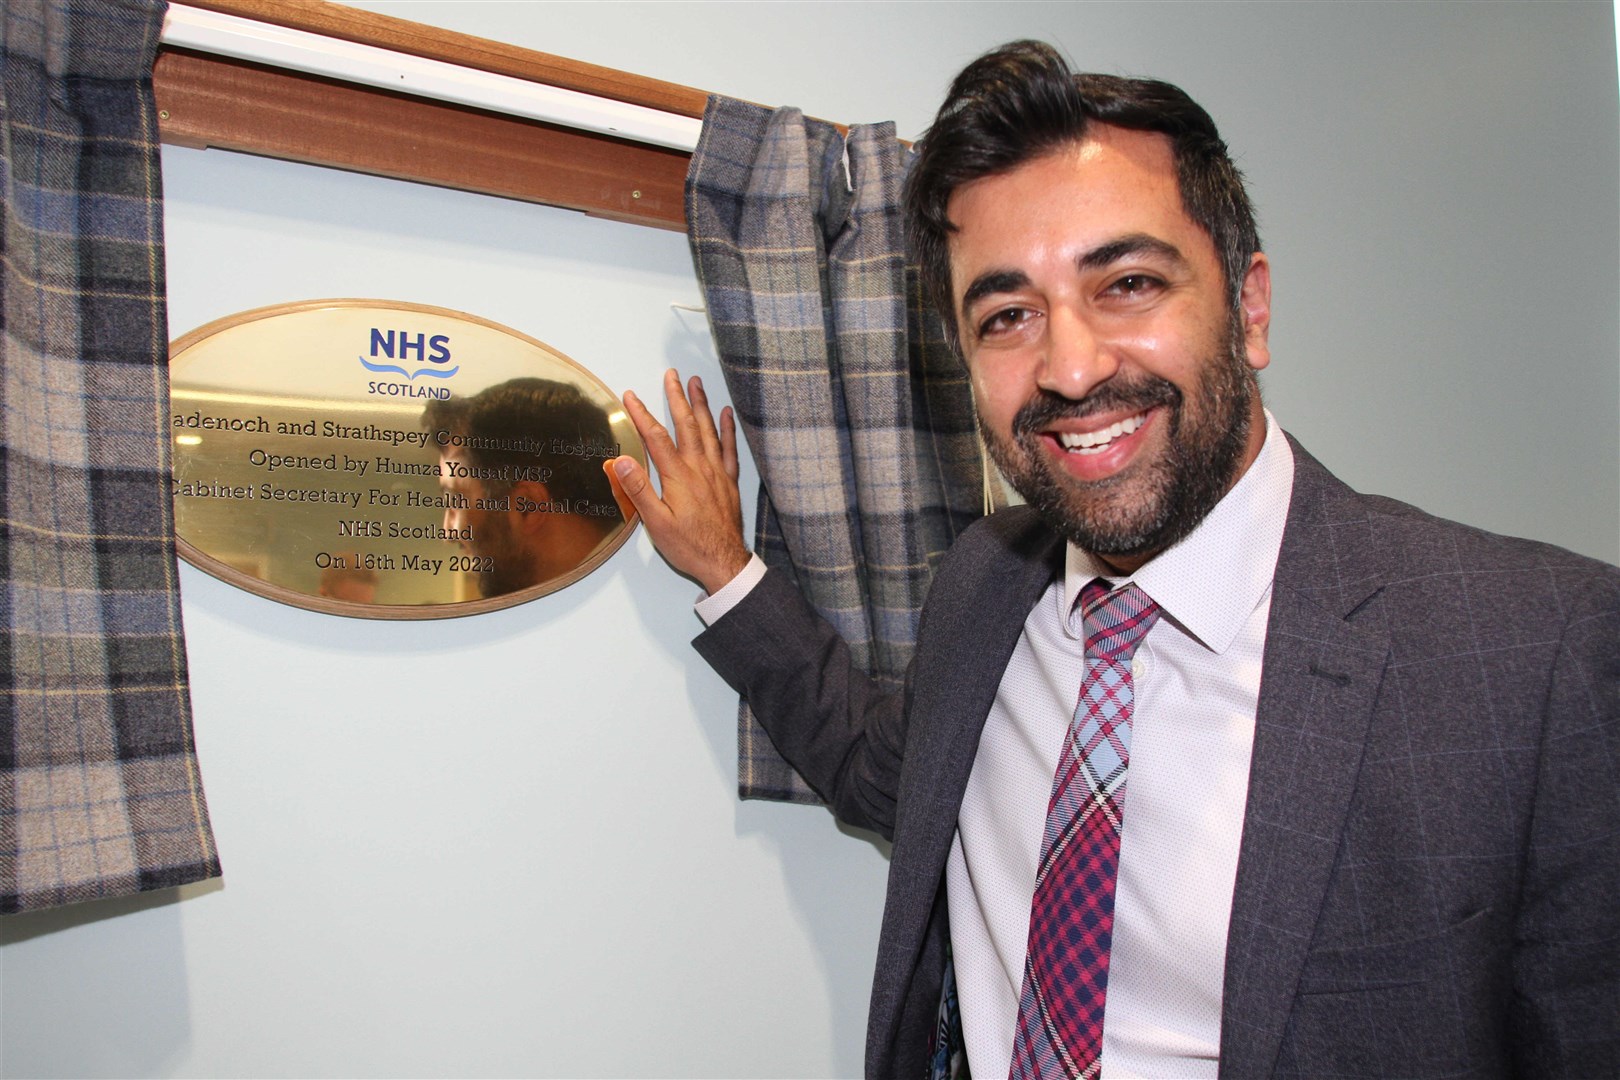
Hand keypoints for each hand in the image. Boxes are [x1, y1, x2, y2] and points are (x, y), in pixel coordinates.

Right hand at [605, 369, 750, 594]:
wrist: (723, 561)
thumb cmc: (688, 545)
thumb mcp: (655, 523)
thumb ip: (638, 490)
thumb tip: (621, 461)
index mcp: (678, 476)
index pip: (657, 437)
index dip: (642, 414)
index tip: (630, 396)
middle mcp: (699, 468)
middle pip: (686, 424)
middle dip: (677, 397)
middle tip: (671, 375)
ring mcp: (717, 472)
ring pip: (708, 430)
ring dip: (701, 405)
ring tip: (696, 383)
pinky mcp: (729, 481)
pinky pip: (729, 448)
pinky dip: (727, 428)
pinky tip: (725, 413)